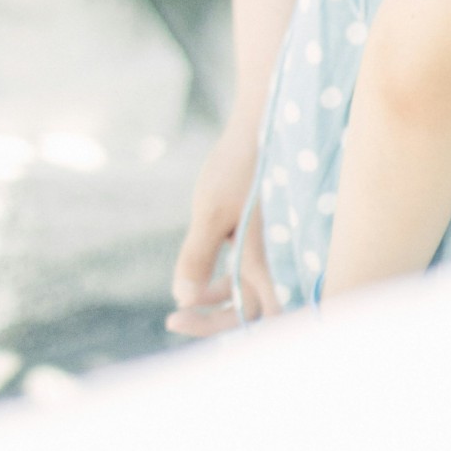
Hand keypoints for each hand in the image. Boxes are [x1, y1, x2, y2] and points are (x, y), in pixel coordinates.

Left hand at [167, 114, 281, 334]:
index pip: (248, 318)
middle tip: (173, 318)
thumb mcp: (210, 211)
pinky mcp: (265, 235)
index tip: (174, 318)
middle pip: (250, 312)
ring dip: (216, 296)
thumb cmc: (239, 166)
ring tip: (183, 291)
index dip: (212, 327)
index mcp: (266, 260)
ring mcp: (273, 248)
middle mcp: (277, 260)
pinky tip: (201, 267)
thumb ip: (198, 257)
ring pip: (249, 291)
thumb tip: (184, 298)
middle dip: (212, 319)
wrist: (263, 124)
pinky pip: (249, 270)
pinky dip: (227, 276)